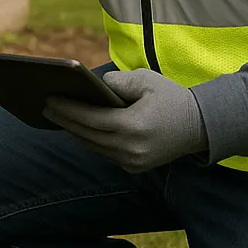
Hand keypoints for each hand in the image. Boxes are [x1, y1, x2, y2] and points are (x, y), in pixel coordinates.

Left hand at [42, 68, 207, 172]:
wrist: (203, 127)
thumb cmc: (172, 99)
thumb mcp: (146, 80)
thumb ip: (117, 82)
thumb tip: (92, 86)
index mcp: (133, 127)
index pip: (90, 118)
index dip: (67, 109)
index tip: (48, 99)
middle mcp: (130, 148)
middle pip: (87, 134)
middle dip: (64, 119)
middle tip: (44, 106)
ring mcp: (133, 162)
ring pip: (94, 146)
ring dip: (75, 131)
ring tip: (56, 115)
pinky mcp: (135, 167)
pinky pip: (105, 152)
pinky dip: (90, 139)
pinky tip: (78, 127)